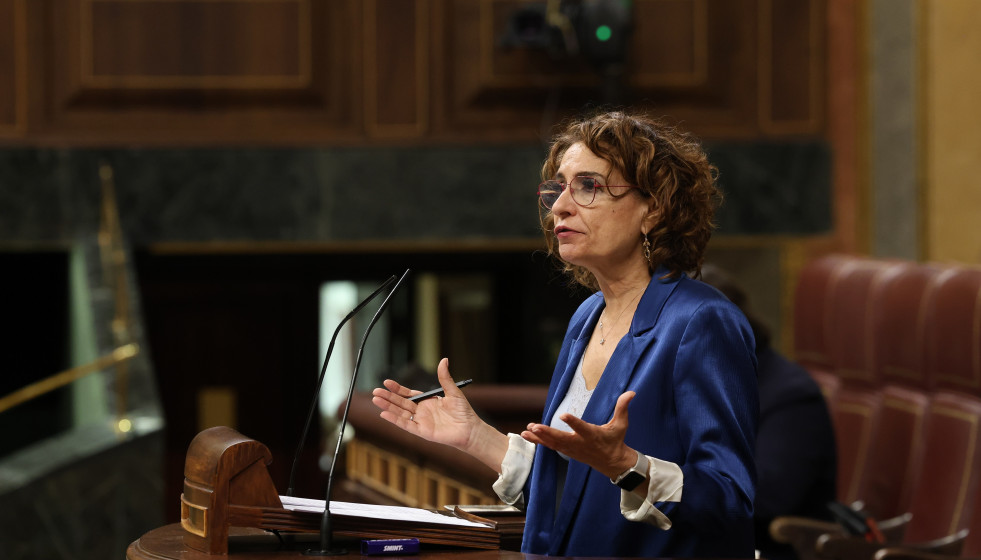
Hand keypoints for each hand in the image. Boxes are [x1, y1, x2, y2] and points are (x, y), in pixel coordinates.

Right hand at [371, 358, 485, 451]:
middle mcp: (421, 411)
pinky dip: (395, 420)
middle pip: (401, 403)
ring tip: (375, 400)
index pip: (408, 394)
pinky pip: (406, 425)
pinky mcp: (422, 431)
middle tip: (375, 391)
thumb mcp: (453, 391)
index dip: (397, 389)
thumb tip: (444, 360)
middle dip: (388, 397)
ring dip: (388, 406)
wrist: (470, 429)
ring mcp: (421, 421)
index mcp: (427, 401)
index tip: (386, 382)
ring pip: (400, 413)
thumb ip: (445, 377)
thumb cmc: (463, 412)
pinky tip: (384, 414)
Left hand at [520, 390, 637, 478]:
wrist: (613, 463)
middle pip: (562, 439)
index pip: (582, 428)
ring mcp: (572, 449)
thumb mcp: (621, 424)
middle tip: (535, 427)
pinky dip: (539, 442)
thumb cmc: (616, 441)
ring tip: (526, 431)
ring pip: (553, 444)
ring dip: (539, 438)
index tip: (563, 415)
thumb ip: (622, 408)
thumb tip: (631, 392)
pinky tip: (527, 436)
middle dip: (548, 433)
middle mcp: (580, 443)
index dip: (573, 423)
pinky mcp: (567, 451)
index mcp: (593, 435)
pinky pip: (551, 446)